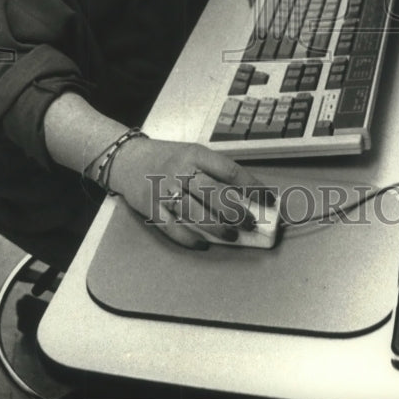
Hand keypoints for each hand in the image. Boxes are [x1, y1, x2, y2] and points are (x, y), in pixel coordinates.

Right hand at [107, 136, 274, 249]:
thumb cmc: (168, 158)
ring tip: (233, 236)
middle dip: (236, 211)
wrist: (128, 159)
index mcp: (196, 154)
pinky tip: (203, 244)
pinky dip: (189, 238)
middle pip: (214, 193)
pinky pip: (173, 227)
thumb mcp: (192, 154)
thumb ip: (214, 171)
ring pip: (196, 213)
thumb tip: (246, 195)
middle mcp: (181, 171)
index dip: (252, 187)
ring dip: (217, 228)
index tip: (269, 200)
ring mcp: (165, 190)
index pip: (230, 171)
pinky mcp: (152, 208)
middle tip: (252, 223)